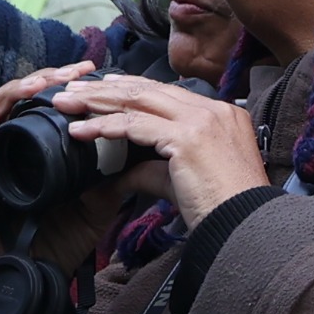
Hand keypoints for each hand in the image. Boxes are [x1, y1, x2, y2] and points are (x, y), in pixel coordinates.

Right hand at [0, 63, 131, 273]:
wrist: (33, 281)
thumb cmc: (59, 242)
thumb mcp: (94, 206)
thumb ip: (112, 179)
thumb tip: (141, 150)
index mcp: (39, 148)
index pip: (48, 103)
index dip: (67, 84)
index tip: (95, 70)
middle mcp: (10, 146)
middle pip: (20, 99)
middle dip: (46, 79)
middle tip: (72, 71)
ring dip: (12, 94)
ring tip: (36, 86)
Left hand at [53, 75, 269, 227]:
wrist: (246, 226)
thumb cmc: (223, 208)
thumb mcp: (187, 180)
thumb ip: (155, 168)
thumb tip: (123, 171)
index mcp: (222, 114)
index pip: (166, 92)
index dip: (130, 88)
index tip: (102, 88)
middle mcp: (213, 110)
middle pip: (148, 89)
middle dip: (106, 88)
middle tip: (73, 88)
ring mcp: (201, 121)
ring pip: (137, 101)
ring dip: (96, 101)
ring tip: (66, 103)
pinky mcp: (187, 138)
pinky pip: (135, 126)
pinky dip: (103, 127)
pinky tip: (80, 131)